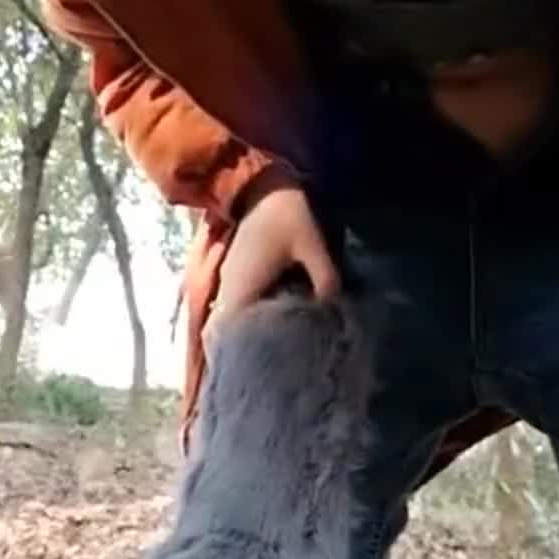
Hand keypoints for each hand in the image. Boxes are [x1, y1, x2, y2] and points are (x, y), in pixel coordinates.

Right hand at [203, 174, 340, 356]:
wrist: (263, 184)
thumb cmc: (286, 215)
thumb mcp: (312, 245)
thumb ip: (325, 278)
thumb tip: (333, 308)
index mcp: (241, 288)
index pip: (227, 337)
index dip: (235, 358)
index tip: (253, 374)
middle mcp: (229, 289)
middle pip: (225, 334)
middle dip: (241, 352)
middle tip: (268, 369)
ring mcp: (230, 281)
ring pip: (230, 320)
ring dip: (246, 335)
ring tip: (273, 351)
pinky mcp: (238, 274)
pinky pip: (238, 306)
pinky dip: (250, 319)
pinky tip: (274, 323)